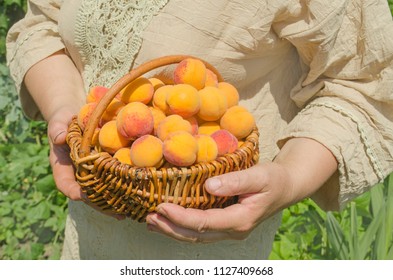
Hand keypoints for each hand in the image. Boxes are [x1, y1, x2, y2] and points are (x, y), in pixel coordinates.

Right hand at [47, 107, 124, 219]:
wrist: (77, 116)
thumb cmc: (66, 120)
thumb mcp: (59, 121)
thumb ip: (57, 128)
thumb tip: (59, 137)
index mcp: (64, 167)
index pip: (65, 184)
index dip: (73, 192)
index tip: (82, 196)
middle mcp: (79, 174)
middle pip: (88, 195)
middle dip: (102, 205)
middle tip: (117, 214)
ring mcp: (94, 173)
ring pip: (103, 192)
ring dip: (115, 202)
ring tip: (130, 210)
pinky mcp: (107, 168)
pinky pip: (114, 180)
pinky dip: (124, 188)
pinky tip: (138, 195)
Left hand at [145, 137, 337, 242]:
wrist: (286, 187)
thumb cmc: (274, 179)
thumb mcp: (260, 175)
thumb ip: (236, 181)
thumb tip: (208, 186)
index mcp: (241, 220)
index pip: (204, 222)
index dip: (181, 216)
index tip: (161, 206)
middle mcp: (233, 230)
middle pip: (196, 235)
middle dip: (171, 228)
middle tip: (150, 217)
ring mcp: (229, 230)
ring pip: (196, 236)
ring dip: (173, 230)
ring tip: (152, 221)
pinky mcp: (225, 224)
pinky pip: (200, 230)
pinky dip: (181, 226)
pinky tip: (168, 221)